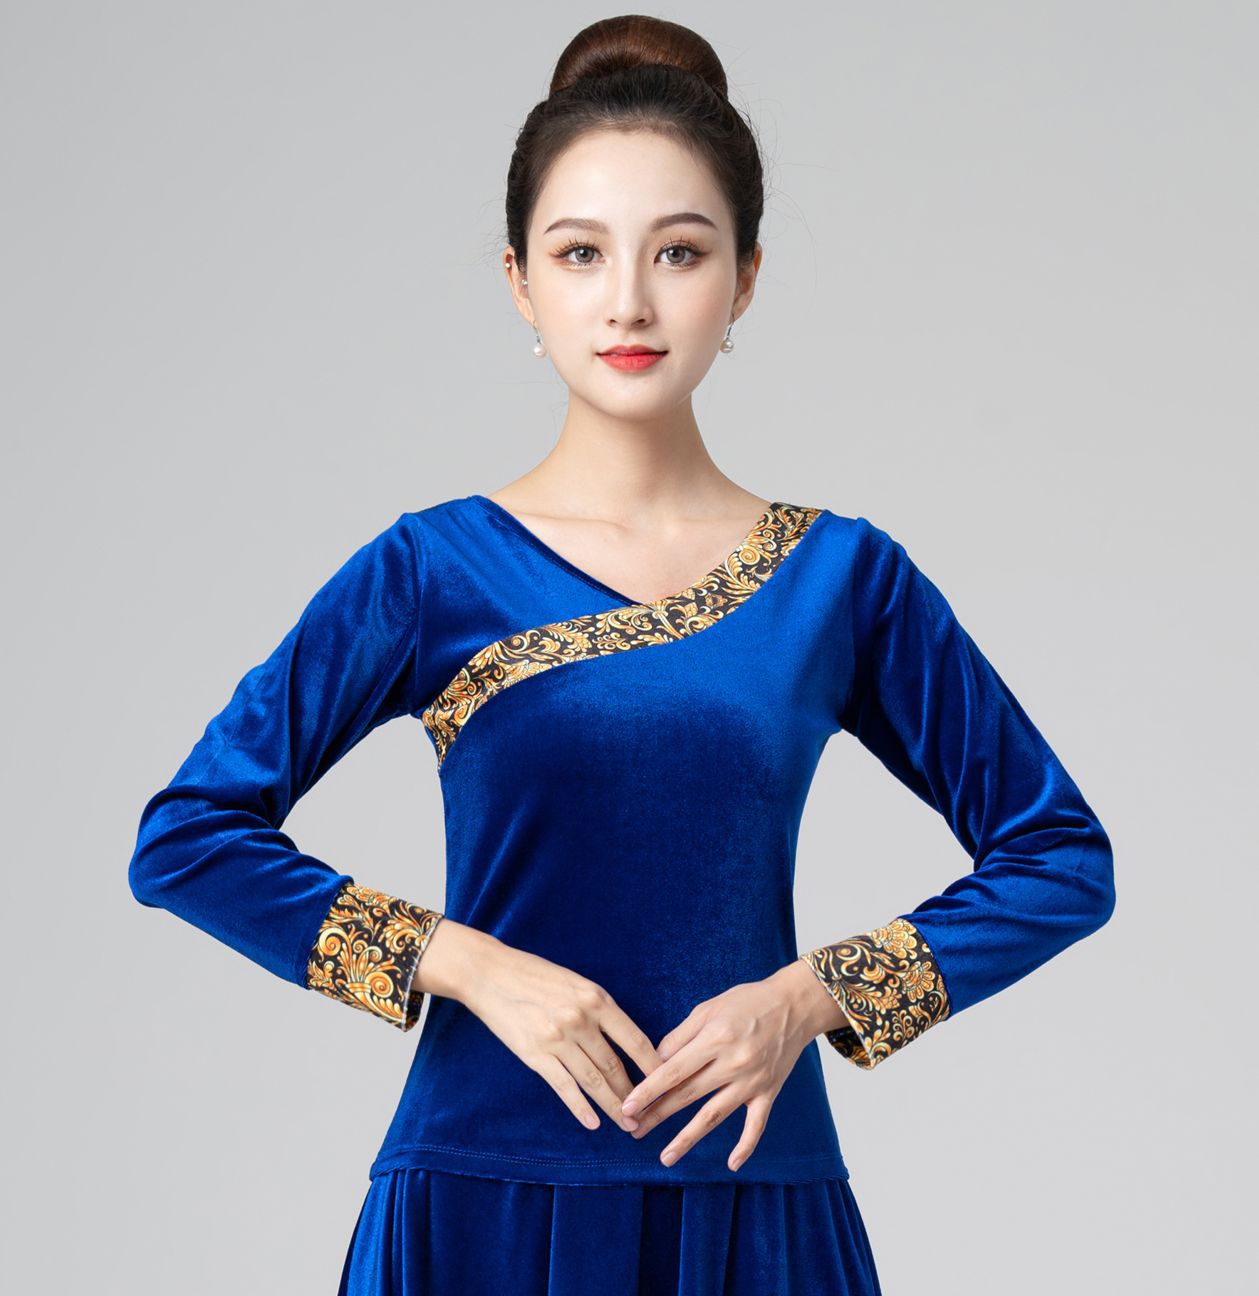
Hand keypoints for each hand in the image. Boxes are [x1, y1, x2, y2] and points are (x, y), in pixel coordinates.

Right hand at [461, 937, 664, 1133]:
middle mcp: (581, 1019)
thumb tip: (624, 1041)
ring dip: (613, 1106)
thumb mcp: (576, 983)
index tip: (667, 1084)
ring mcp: (557, 1038)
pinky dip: (580, 1108)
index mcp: (596, 999)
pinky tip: (593, 1123)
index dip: (653, 1066)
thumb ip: (599, 1009)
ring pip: (594, 1080)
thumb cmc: (536, 976)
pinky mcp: (535, 1054)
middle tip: (649, 1115)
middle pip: (616, 1066)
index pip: (635, 1040)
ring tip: (628, 1124)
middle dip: (635, 1094)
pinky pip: (564, 1087)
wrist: (490, 973)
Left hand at [618, 966, 818, 1171]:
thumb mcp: (708, 1008)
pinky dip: (745, 1146)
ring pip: (714, 1116)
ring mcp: (753, 1081)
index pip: (674, 1071)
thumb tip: (656, 1062)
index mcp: (715, 1038)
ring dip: (688, 1138)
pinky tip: (731, 1164)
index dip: (649, 1091)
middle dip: (658, 1115)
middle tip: (633, 1130)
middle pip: (688, 1095)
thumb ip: (680, 1036)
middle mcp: (733, 1063)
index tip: (628, 1106)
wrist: (794, 1005)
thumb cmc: (747, 1001)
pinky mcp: (769, 1092)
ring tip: (665, 1156)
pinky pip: (756, 1125)